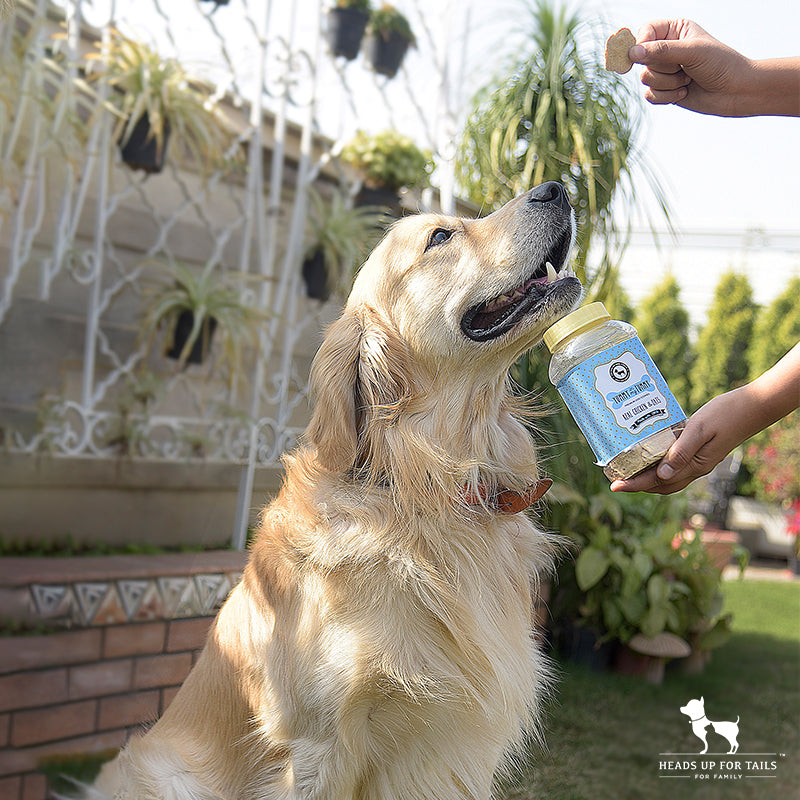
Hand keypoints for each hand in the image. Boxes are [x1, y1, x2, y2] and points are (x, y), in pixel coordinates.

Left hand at [610, 391, 751, 493]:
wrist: (754, 406)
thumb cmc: (726, 413)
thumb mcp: (699, 429)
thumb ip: (681, 452)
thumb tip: (661, 474)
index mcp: (696, 465)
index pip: (659, 481)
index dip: (635, 485)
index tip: (615, 486)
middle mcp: (696, 467)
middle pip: (661, 485)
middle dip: (637, 485)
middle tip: (615, 481)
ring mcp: (700, 461)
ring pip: (668, 478)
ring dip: (648, 478)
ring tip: (627, 472)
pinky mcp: (701, 452)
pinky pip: (675, 464)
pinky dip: (659, 465)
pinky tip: (648, 455)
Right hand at [629, 19, 753, 115]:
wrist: (735, 91)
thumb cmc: (720, 64)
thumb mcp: (691, 52)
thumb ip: (661, 51)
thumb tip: (632, 52)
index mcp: (675, 30)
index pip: (646, 31)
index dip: (640, 44)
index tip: (639, 56)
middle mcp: (667, 49)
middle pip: (643, 59)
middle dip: (664, 68)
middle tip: (685, 67)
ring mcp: (665, 71)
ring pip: (646, 78)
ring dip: (668, 83)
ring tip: (688, 79)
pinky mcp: (664, 90)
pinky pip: (650, 95)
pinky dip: (667, 96)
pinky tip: (684, 92)